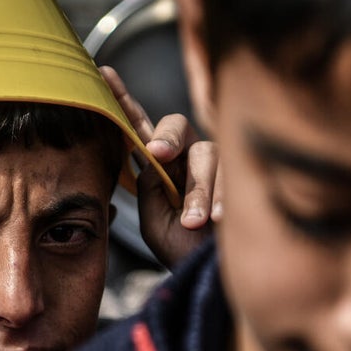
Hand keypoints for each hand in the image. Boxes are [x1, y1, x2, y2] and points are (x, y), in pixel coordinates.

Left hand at [102, 65, 217, 268]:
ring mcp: (220, 163)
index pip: (140, 126)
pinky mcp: (246, 175)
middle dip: (167, 137)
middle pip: (177, 125)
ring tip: (194, 222)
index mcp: (161, 165)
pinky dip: (223, 198)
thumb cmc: (183, 249)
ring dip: (198, 191)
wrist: (213, 277)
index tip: (103, 74)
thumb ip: (149, 185)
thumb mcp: (155, 219)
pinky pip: (235, 172)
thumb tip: (151, 154)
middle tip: (158, 154)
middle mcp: (189, 156)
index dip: (123, 99)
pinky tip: (218, 220)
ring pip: (207, 154)